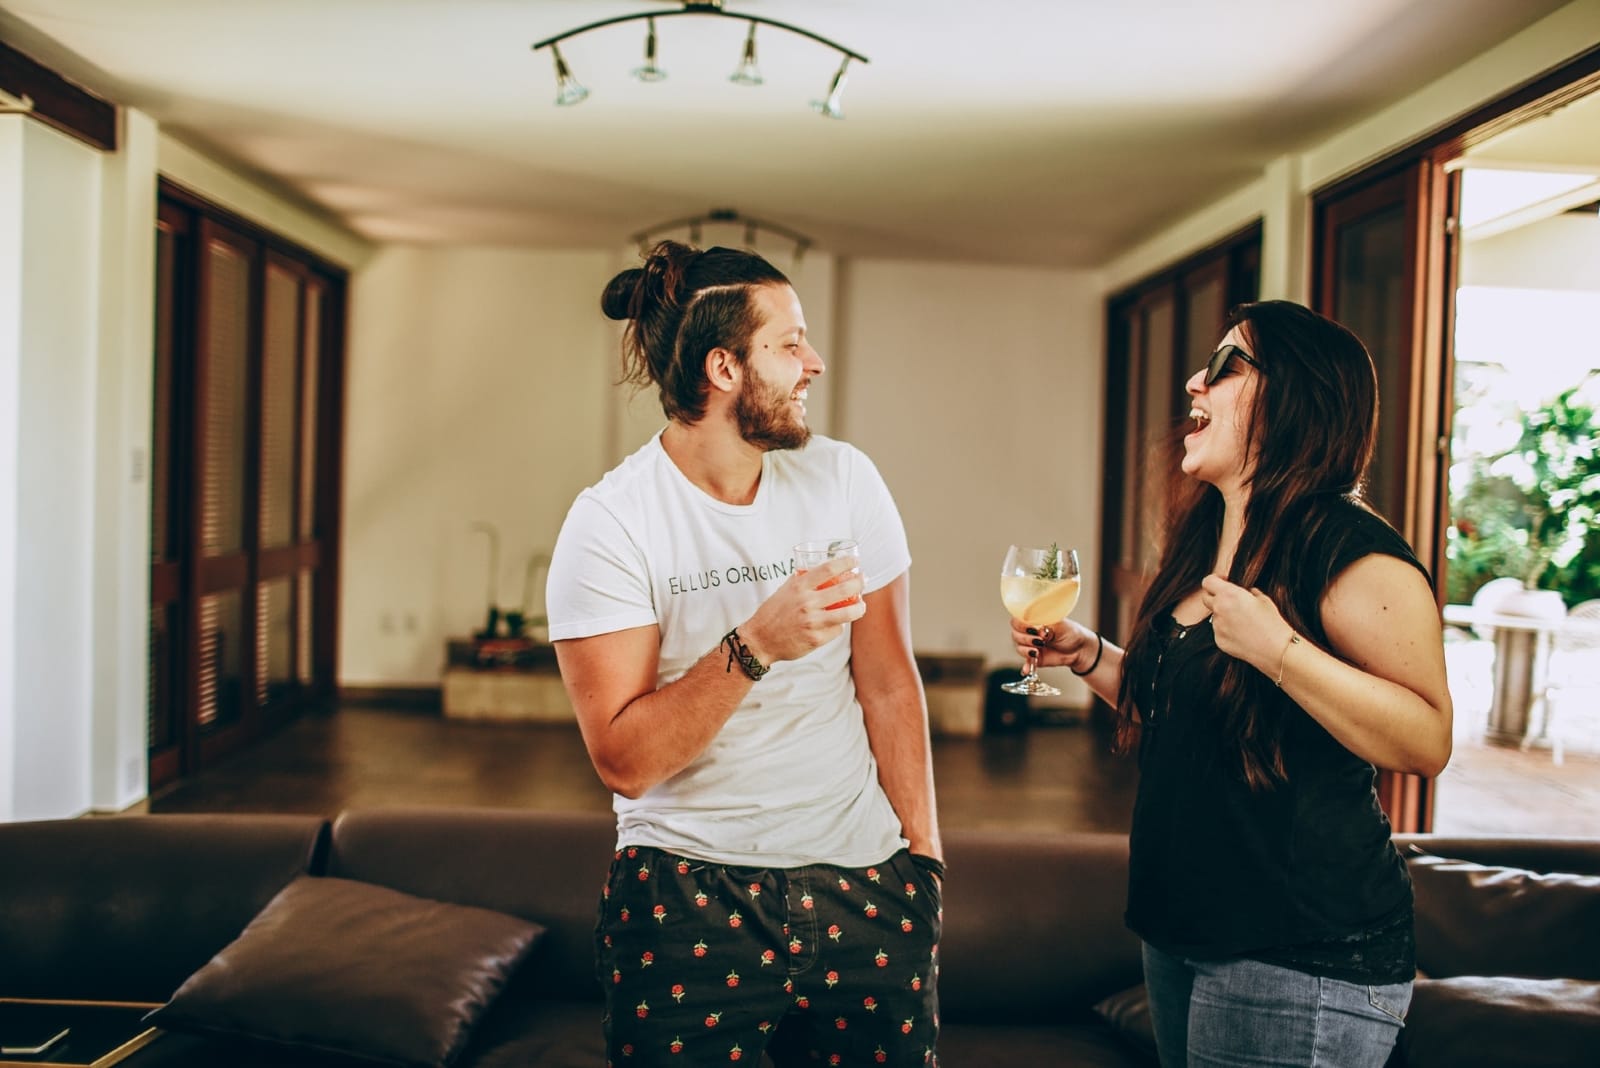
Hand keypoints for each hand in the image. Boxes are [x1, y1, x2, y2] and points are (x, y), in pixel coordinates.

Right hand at [741, 555, 866, 664]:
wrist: (760, 640)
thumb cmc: (772, 613)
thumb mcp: (784, 590)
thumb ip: (801, 581)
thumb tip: (819, 571)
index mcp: (799, 586)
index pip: (828, 569)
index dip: (846, 563)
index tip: (855, 561)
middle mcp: (807, 602)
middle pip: (844, 588)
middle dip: (859, 582)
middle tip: (863, 580)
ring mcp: (812, 622)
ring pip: (847, 613)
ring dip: (859, 608)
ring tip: (861, 605)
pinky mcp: (816, 639)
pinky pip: (836, 630)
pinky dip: (838, 626)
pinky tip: (838, 623)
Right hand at [1010, 616, 1096, 672]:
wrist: (1079, 648)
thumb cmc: (1070, 632)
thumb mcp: (1059, 624)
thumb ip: (1046, 625)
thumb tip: (1038, 630)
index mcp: (1033, 621)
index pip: (1017, 620)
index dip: (1021, 625)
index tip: (1033, 628)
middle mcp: (1029, 633)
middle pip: (1015, 635)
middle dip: (1025, 638)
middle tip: (1040, 640)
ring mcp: (1031, 646)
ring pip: (1019, 648)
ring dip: (1026, 650)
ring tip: (1038, 651)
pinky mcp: (1034, 659)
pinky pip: (1026, 663)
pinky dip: (1026, 666)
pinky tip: (1027, 669)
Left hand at [1200, 574, 1291, 670]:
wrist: (1276, 649)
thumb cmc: (1273, 622)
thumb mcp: (1263, 599)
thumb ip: (1248, 593)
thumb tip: (1245, 591)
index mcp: (1229, 595)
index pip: (1208, 582)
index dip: (1215, 580)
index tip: (1224, 581)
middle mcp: (1219, 609)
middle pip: (1206, 598)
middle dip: (1215, 597)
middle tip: (1231, 600)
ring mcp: (1217, 626)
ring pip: (1215, 616)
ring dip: (1224, 615)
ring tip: (1243, 622)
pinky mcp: (1219, 640)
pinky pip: (1219, 631)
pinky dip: (1227, 630)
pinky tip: (1243, 634)